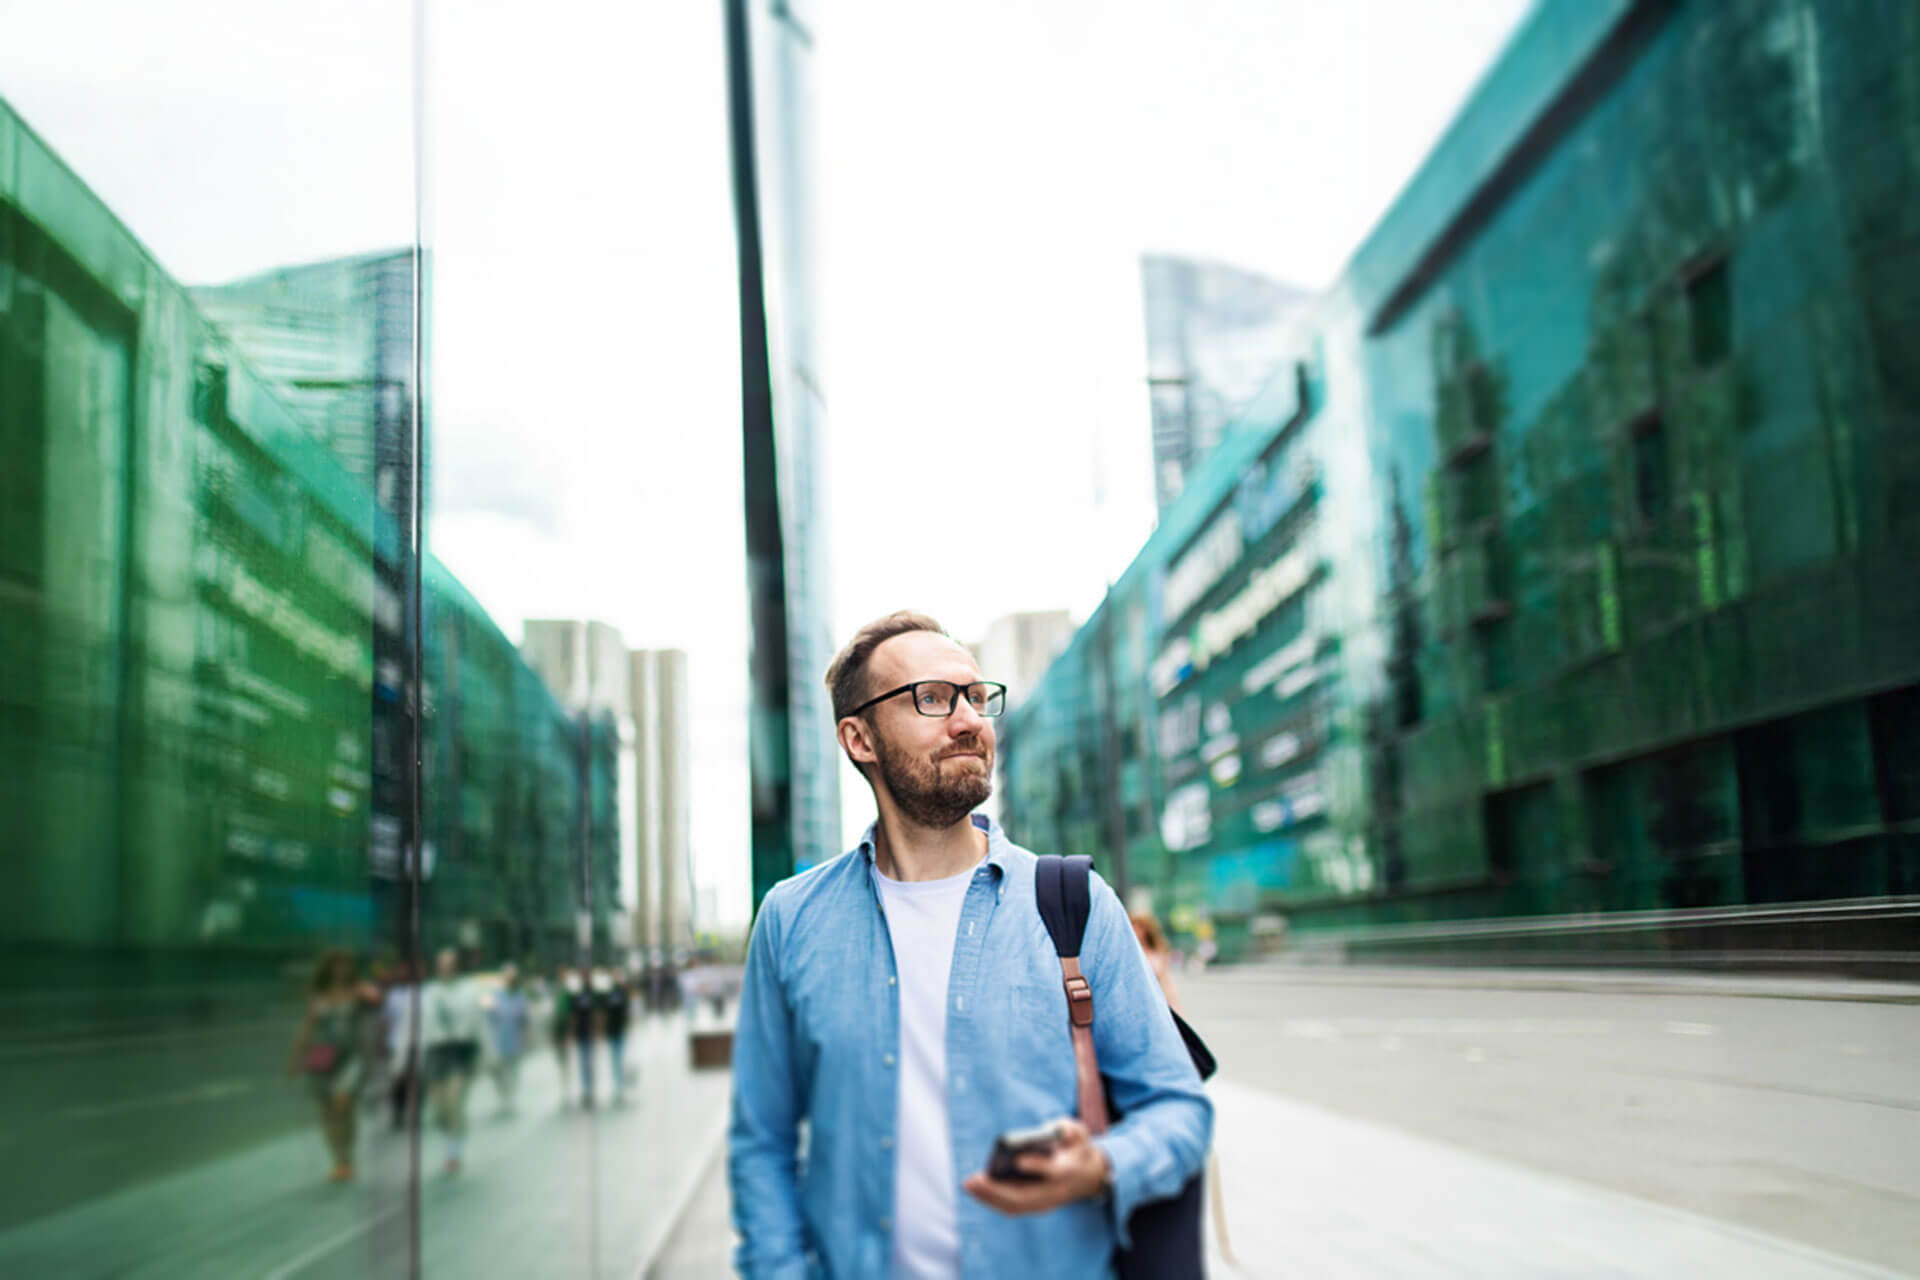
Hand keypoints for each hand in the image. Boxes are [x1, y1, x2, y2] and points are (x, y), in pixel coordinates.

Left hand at [963, 1118, 1109, 1215]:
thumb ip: (1068, 1129)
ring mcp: (1046, 1203)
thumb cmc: (1076, 1148)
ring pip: (1015, 1206)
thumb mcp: (1079, 1134)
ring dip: (990, 1198)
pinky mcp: (1035, 1206)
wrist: (1087, 1176)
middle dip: (998, 1190)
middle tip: (973, 1180)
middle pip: (1026, 1196)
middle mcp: (1056, 1192)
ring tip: (969, 1184)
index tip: (1018, 1159)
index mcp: (1069, 1171)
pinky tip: (975, 1188)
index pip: (1053, 1171)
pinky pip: (1011, 1207)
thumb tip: (1051, 1130)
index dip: (1037, 1165)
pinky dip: (992, 1200)